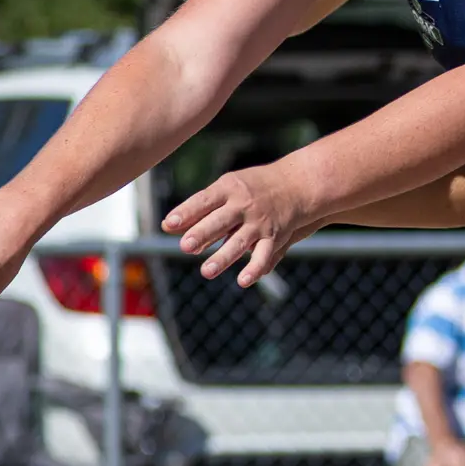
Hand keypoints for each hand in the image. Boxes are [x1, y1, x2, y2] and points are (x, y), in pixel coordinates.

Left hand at [164, 162, 323, 287]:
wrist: (297, 184)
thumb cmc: (250, 188)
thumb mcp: (225, 189)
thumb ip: (198, 209)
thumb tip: (167, 226)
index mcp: (228, 189)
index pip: (203, 201)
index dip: (186, 212)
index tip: (169, 223)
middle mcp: (244, 204)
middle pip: (220, 221)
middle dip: (203, 233)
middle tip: (185, 246)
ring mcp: (259, 222)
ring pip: (239, 242)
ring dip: (223, 257)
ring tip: (206, 272)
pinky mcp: (274, 236)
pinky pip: (263, 255)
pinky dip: (254, 268)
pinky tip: (242, 281)